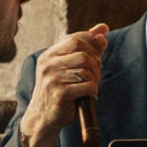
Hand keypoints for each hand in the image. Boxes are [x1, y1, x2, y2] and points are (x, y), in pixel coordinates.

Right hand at [18, 24, 108, 146]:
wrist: (43, 117)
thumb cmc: (59, 90)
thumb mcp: (69, 66)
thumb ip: (86, 47)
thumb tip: (103, 29)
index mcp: (50, 54)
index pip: (76, 38)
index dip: (92, 44)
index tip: (98, 54)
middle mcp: (49, 64)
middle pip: (84, 53)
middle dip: (96, 63)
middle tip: (94, 75)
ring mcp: (53, 78)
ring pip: (87, 69)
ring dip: (95, 79)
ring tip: (90, 87)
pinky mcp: (60, 94)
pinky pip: (88, 86)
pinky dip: (93, 91)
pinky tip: (88, 96)